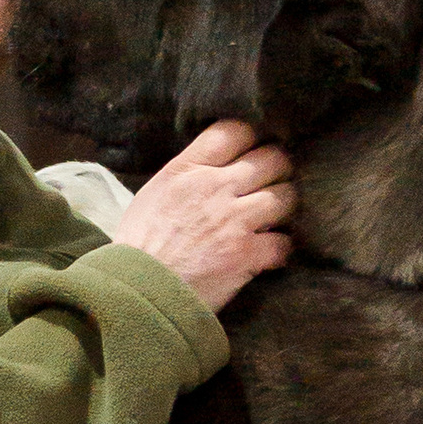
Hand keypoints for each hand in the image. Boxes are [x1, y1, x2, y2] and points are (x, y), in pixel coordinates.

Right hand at [121, 120, 295, 313]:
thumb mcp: (154, 194)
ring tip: (276, 217)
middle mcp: (215, 187)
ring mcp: (234, 220)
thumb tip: (213, 169)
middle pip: (271, 158)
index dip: (252, 138)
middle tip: (275, 182)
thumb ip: (187, 176)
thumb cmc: (138, 247)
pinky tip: (271, 252)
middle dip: (278, 169)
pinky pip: (283, 242)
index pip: (234, 131)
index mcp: (187, 169)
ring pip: (286, 197)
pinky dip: (281, 248)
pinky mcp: (246, 255)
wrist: (136, 292)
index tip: (254, 150)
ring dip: (285, 207)